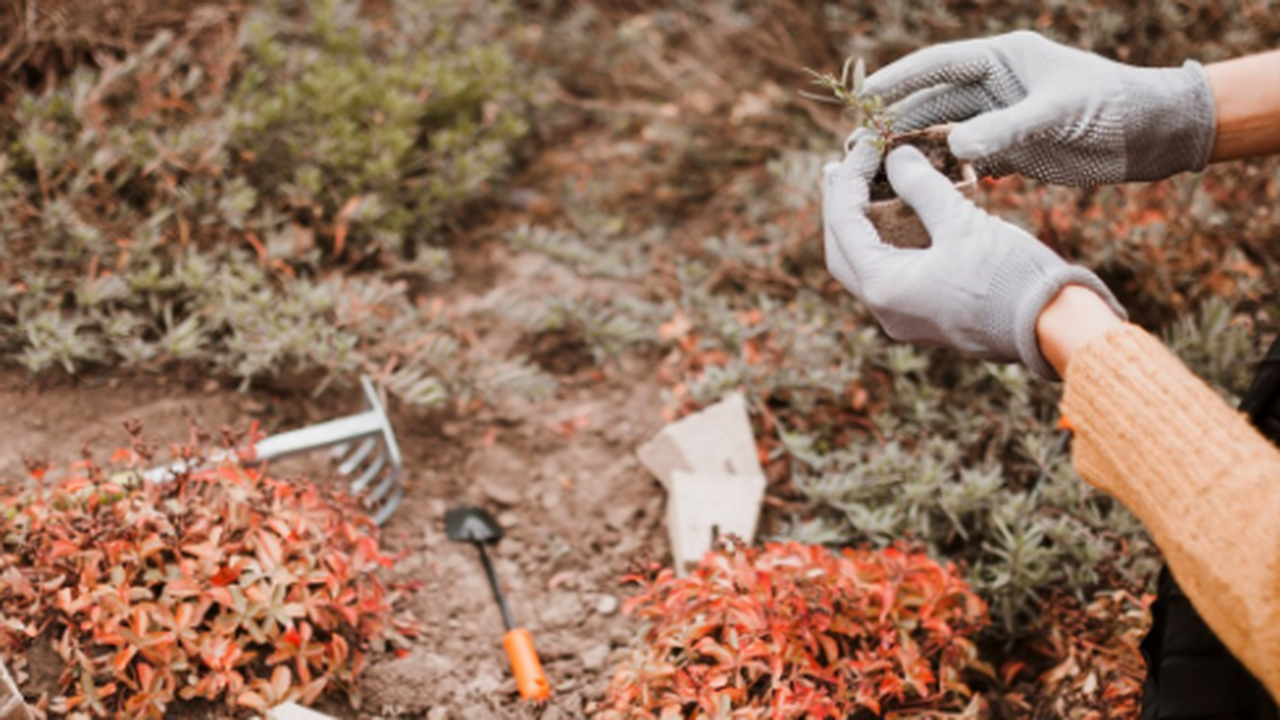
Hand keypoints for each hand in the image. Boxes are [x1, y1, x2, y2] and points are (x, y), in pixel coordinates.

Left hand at [822, 138, 1125, 378]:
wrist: (1052, 327)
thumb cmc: (1008, 276)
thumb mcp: (962, 223)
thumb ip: (922, 187)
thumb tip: (896, 157)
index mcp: (883, 288)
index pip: (844, 223)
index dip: (849, 177)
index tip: (867, 143)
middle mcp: (884, 308)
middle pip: (842, 249)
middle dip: (840, 205)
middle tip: (841, 167)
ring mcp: (903, 316)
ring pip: (865, 264)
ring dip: (862, 224)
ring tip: (864, 186)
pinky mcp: (925, 314)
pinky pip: (892, 273)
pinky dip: (888, 241)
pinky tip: (897, 215)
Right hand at [861, 31, 1215, 185]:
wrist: (1152, 135)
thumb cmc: (1112, 108)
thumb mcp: (1059, 114)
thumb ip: (1006, 129)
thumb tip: (954, 145)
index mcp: (1003, 59)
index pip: (938, 65)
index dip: (898, 81)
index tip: (864, 98)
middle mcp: (994, 86)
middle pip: (931, 102)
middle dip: (893, 123)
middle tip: (856, 146)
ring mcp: (999, 119)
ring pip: (941, 134)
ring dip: (910, 152)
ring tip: (874, 171)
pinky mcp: (1007, 151)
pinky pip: (963, 161)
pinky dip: (939, 174)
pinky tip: (914, 191)